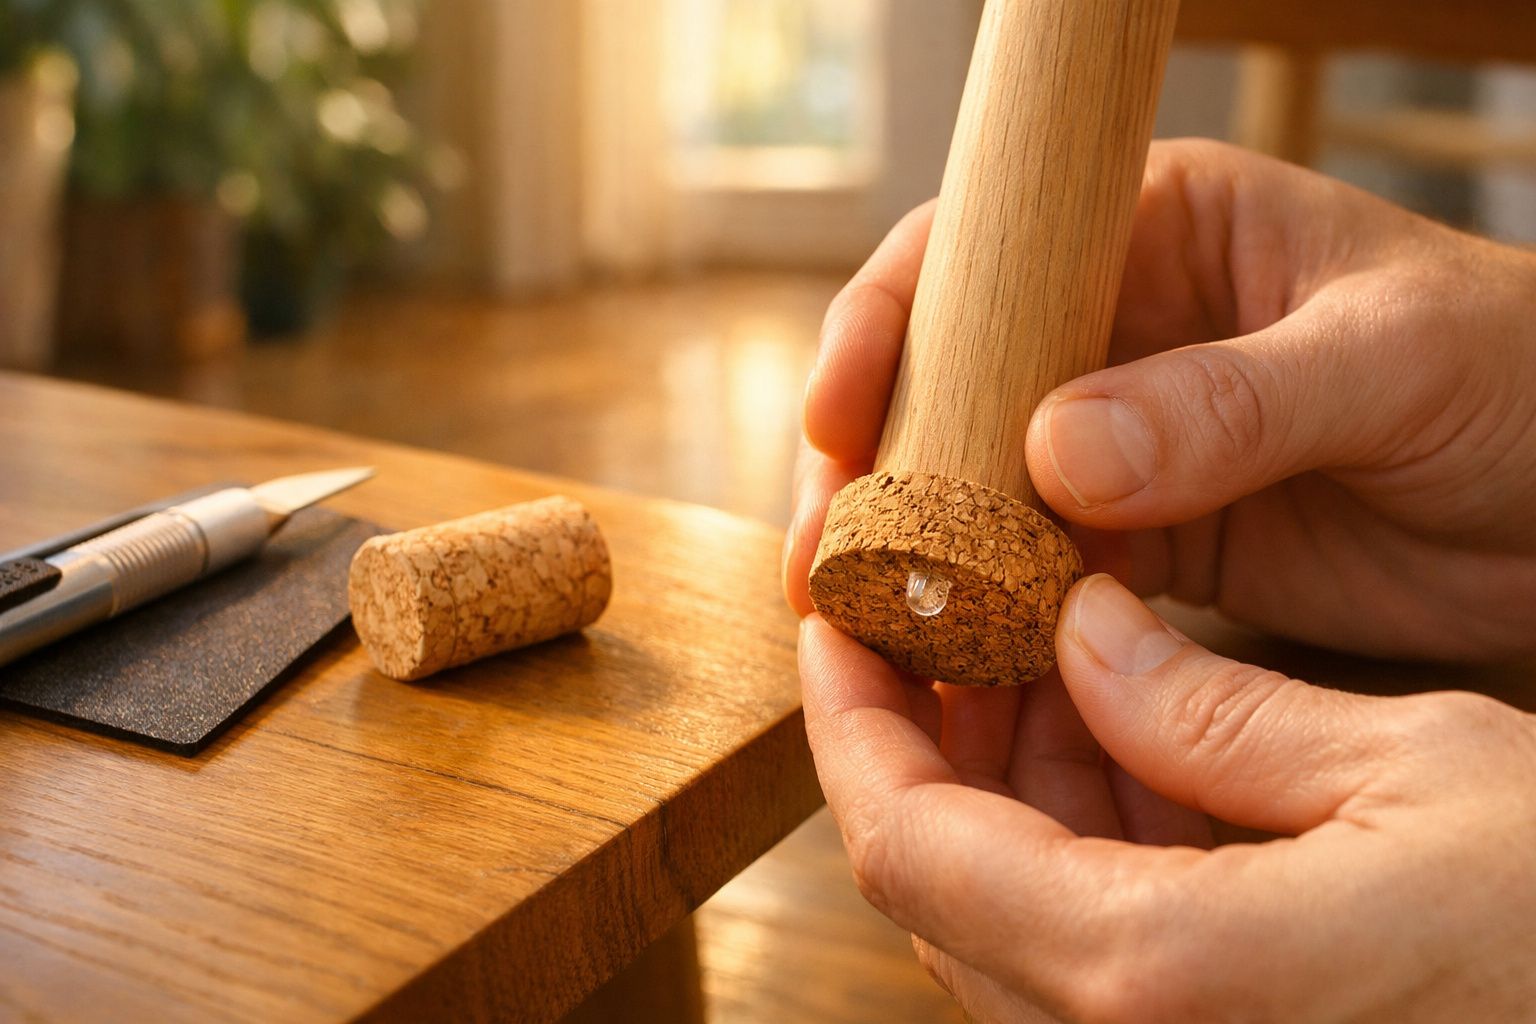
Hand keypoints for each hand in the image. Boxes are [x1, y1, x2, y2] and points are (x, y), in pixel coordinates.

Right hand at [785, 139, 1535, 660]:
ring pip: (972, 495)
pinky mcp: (1141, 546)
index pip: (982, 254)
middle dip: (873, 473)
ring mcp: (1118, 444)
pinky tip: (956, 678)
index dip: (887, 328)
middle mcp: (1112, 329)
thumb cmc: (1524, 379)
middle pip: (942, 387)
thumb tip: (1055, 450)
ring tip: (868, 642)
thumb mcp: (1396, 362)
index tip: (836, 417)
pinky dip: (989, 629)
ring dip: (917, 567)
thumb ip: (1234, 400)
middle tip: (828, 567)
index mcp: (1156, 228)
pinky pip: (1034, 580)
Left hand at [802, 574, 1535, 1021]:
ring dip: (1009, 775)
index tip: (833, 622)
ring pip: (1010, 905)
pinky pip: (1091, 939)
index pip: (906, 837)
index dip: (848, 718)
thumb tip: (1082, 631)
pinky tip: (1125, 730)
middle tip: (951, 611)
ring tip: (1045, 648)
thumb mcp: (1412, 770)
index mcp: (1154, 974)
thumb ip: (1210, 706)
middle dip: (932, 732)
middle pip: (941, 873)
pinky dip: (1082, 832)